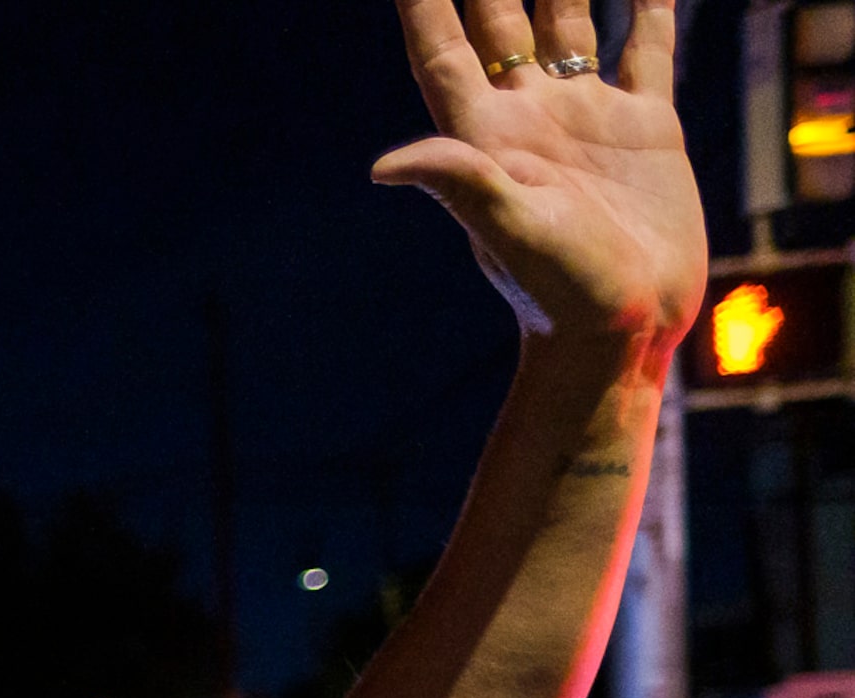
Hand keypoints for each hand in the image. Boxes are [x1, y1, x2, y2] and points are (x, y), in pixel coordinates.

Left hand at [378, 0, 704, 349]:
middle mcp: (529, 114)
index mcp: (486, 134)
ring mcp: (585, 116)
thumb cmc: (559, 292)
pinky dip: (647, 5)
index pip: (443, 48)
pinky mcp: (643, 126)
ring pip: (571, 19)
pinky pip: (643, 47)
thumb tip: (384, 165)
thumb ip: (460, 183)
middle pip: (502, 17)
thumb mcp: (508, 231)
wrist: (622, 330)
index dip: (425, 2)